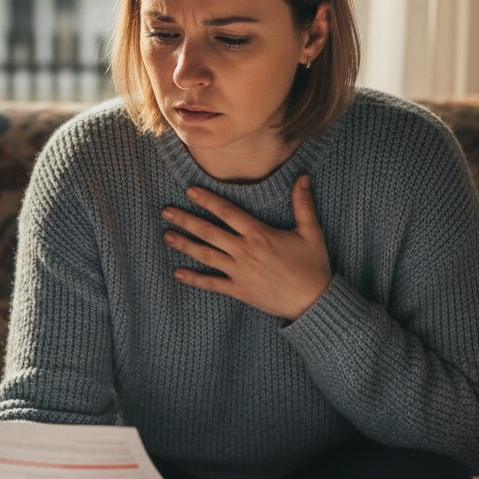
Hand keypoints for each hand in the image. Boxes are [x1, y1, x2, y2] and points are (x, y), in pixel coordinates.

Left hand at [161, 176, 331, 320]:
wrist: (312, 301)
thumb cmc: (312, 266)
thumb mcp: (311, 232)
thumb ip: (303, 204)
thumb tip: (303, 177)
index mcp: (259, 234)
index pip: (228, 212)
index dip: (208, 200)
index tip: (190, 191)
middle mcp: (245, 251)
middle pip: (209, 232)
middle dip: (186, 220)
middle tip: (166, 212)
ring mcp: (239, 272)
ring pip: (206, 255)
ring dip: (185, 245)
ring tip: (166, 236)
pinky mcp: (238, 290)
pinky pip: (212, 284)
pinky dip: (194, 279)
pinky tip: (177, 273)